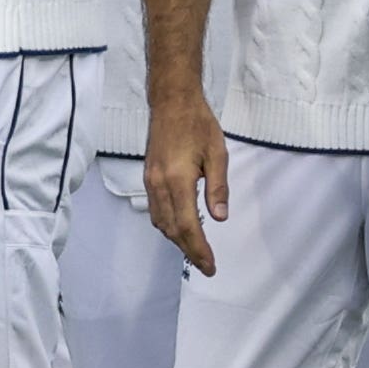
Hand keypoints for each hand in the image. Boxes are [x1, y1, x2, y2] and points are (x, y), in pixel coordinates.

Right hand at [143, 91, 228, 272]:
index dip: (198, 249)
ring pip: (160, 222)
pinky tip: (180, 227)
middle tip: (206, 265)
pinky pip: (155, 210)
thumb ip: (218, 188)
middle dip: (189, 250)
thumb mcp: (217, 154)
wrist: (172, 102)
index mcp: (178, 180)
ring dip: (177, 239)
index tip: (210, 265)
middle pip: (171, 229)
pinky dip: (167, 225)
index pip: (187, 225)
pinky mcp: (148, 177)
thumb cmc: (198, 124)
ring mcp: (150, 181)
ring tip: (196, 250)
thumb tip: (220, 218)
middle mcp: (159, 184)